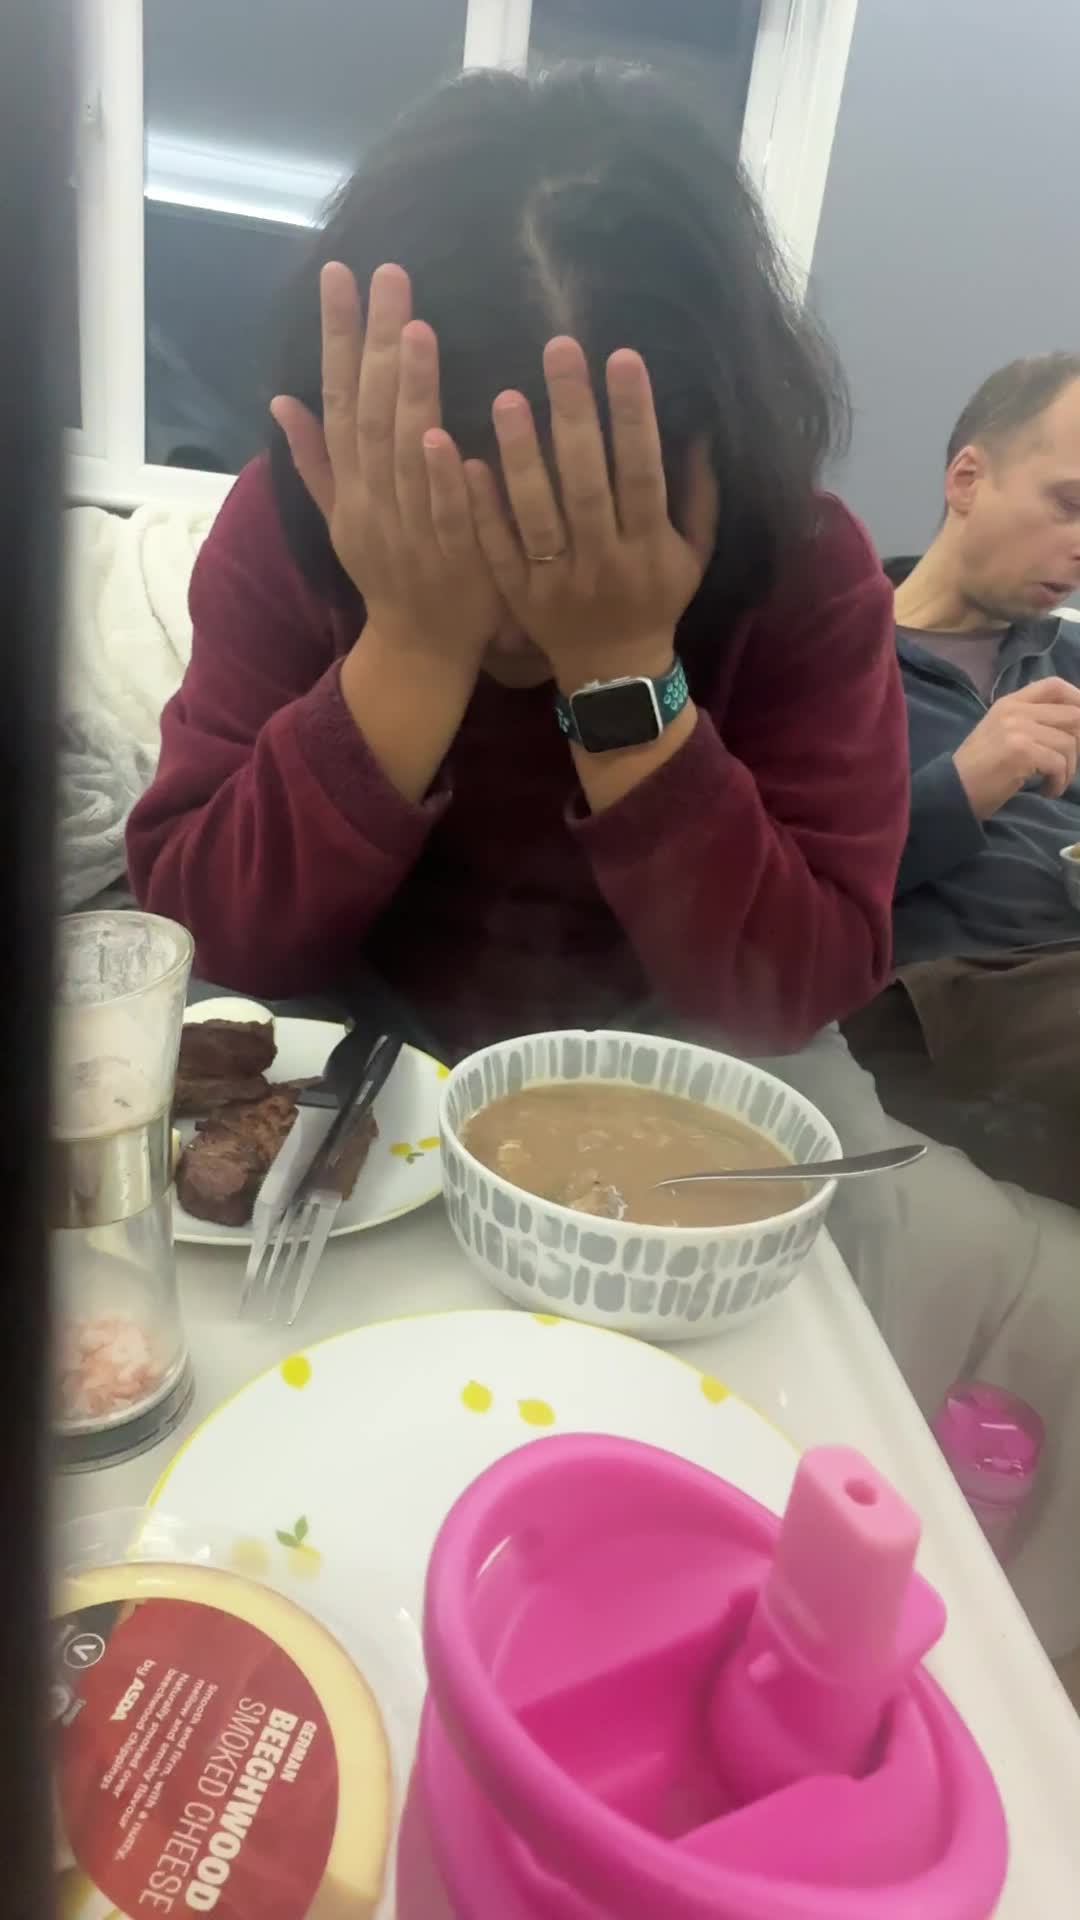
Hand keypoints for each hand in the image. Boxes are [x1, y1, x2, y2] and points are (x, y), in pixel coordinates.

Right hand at [271, 262, 500, 670]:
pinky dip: (439, 477)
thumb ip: (315, 459)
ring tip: (417, 330)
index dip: (338, 334)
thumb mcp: (343, 517)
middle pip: (371, 409)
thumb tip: (279, 401)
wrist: (417, 649)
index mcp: (350, 484)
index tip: (340, 273)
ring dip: (409, 394)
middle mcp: (372, 499)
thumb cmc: (388, 576)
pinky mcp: (449, 557)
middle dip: (377, 340)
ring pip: (405, 454)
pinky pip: (441, 513)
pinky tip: (440, 434)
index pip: (338, 394)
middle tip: (390, 274)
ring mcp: (409, 528)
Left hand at [462, 337, 715, 688]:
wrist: (613, 672)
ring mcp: (559, 582)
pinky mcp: (521, 596)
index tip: (622, 356)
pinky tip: (464, 460)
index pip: (642, 471)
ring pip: (538, 514)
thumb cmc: (657, 600)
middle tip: (558, 348)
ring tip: (506, 395)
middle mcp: (605, 563)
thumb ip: (699, 494)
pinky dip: (484, 508)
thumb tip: (702, 426)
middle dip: (574, 414)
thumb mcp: (694, 554)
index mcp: (650, 547)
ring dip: (521, 455)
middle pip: (587, 483)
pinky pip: (499, 550)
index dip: (634, 416)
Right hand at [953, 678, 1079, 816]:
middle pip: (1073, 714)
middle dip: (1079, 743)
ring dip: (1069, 769)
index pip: (1054, 686)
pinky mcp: (1021, 751)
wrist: (951, 791)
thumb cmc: (977, 770)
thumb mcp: (1002, 735)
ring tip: (1054, 783)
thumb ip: (1031, 724)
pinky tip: (1048, 791)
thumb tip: (1074, 727)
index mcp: (1010, 703)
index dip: (1078, 699)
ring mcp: (1017, 729)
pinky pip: (1059, 763)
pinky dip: (1059, 782)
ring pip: (1069, 743)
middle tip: (1068, 764)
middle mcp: (1015, 710)